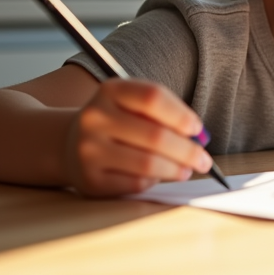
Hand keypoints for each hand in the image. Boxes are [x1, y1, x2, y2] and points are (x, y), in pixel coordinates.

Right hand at [63, 78, 214, 196]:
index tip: (197, 129)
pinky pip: (135, 183)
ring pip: (147, 163)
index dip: (181, 114)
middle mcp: (95, 117)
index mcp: (110, 90)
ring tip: (187, 170)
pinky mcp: (90, 179)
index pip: (153, 97)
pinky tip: (158, 176)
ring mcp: (89, 150)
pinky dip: (154, 181)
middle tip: (204, 160)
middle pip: (155, 135)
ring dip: (176, 169)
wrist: (69, 144)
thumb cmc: (116, 123)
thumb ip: (164, 115)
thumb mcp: (132, 105)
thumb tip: (199, 139)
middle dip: (188, 150)